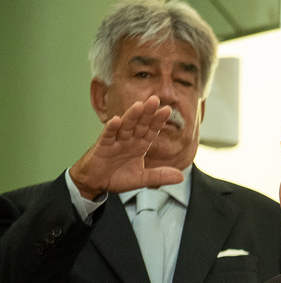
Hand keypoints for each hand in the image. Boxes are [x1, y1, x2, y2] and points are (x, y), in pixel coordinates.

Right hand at [68, 96, 184, 199]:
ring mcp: (115, 141)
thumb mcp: (142, 179)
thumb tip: (181, 177)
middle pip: (139, 124)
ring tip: (139, 105)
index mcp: (139, 145)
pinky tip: (116, 120)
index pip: (150, 130)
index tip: (167, 110)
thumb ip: (160, 176)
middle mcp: (128, 140)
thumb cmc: (117, 177)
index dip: (158, 121)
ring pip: (125, 126)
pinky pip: (108, 135)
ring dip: (132, 116)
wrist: (96, 183)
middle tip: (155, 99)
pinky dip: (111, 128)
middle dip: (147, 112)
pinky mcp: (102, 146)